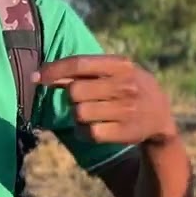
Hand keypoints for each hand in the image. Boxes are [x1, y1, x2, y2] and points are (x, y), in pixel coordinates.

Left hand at [34, 55, 177, 145]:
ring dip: (76, 115)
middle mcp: (125, 85)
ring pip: (78, 114)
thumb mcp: (114, 72)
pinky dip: (83, 132)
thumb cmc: (127, 87)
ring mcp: (126, 109)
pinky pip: (87, 132)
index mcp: (121, 65)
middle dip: (71, 97)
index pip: (79, 64)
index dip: (54, 69)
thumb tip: (43, 74)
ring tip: (91, 113)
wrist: (160, 115)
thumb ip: (82, 72)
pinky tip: (93, 128)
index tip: (35, 77)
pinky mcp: (124, 132)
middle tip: (83, 99)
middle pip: (74, 91)